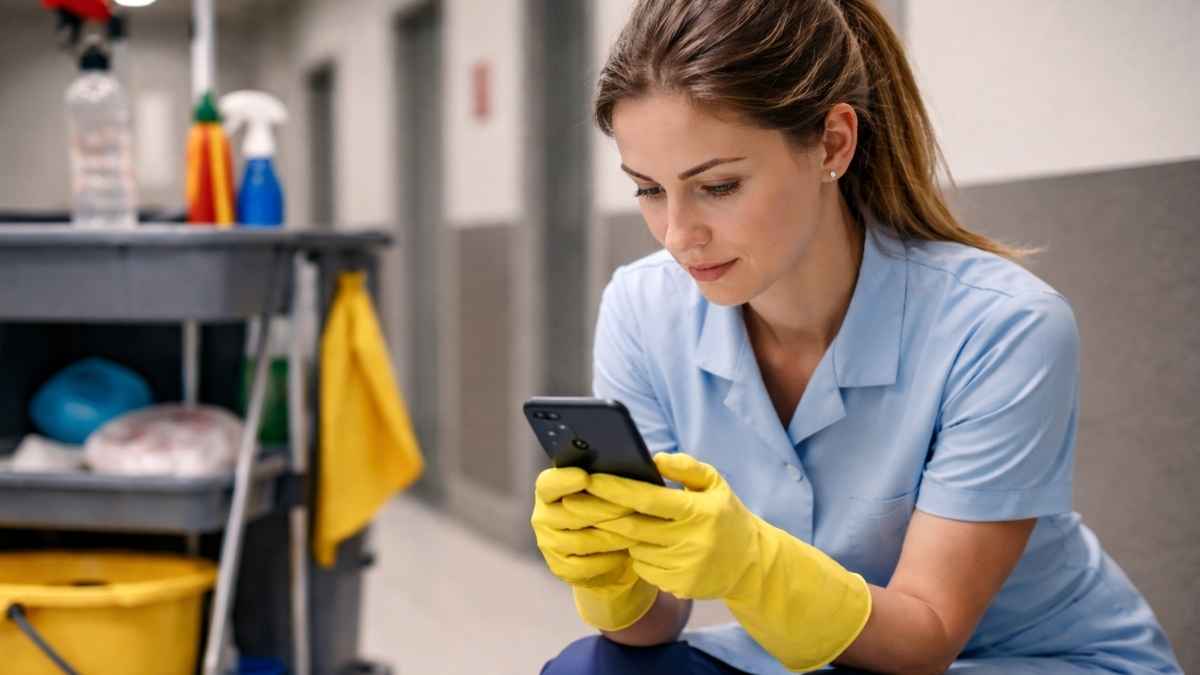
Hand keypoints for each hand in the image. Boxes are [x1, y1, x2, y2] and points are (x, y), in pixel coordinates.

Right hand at [530, 466, 657, 629]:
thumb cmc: (610, 510)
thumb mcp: (607, 490)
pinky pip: (585, 566)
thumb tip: (624, 471)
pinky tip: (625, 553)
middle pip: (572, 513)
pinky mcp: (559, 568)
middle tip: (634, 507)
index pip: (548, 484)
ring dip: (613, 537)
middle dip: (607, 509)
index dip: (564, 480)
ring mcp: (548, 544)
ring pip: (582, 541)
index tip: (585, 477)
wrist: (609, 551)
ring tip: (637, 531)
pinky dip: (608, 560)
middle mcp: (542, 516)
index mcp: (549, 490)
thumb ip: (607, 479)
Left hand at [563, 452, 757, 599]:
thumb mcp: (715, 484)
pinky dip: (638, 554)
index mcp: (698, 512)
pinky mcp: (679, 587)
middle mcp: (691, 542)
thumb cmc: (725, 515)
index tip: (589, 478)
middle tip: (572, 501)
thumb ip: (686, 467)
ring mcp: (684, 568)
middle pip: (632, 527)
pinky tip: (644, 544)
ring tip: (612, 520)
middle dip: (599, 513)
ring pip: (634, 548)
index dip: (615, 489)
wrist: (750, 564)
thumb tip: (653, 458)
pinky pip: (644, 568)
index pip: (647, 500)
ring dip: (620, 535)